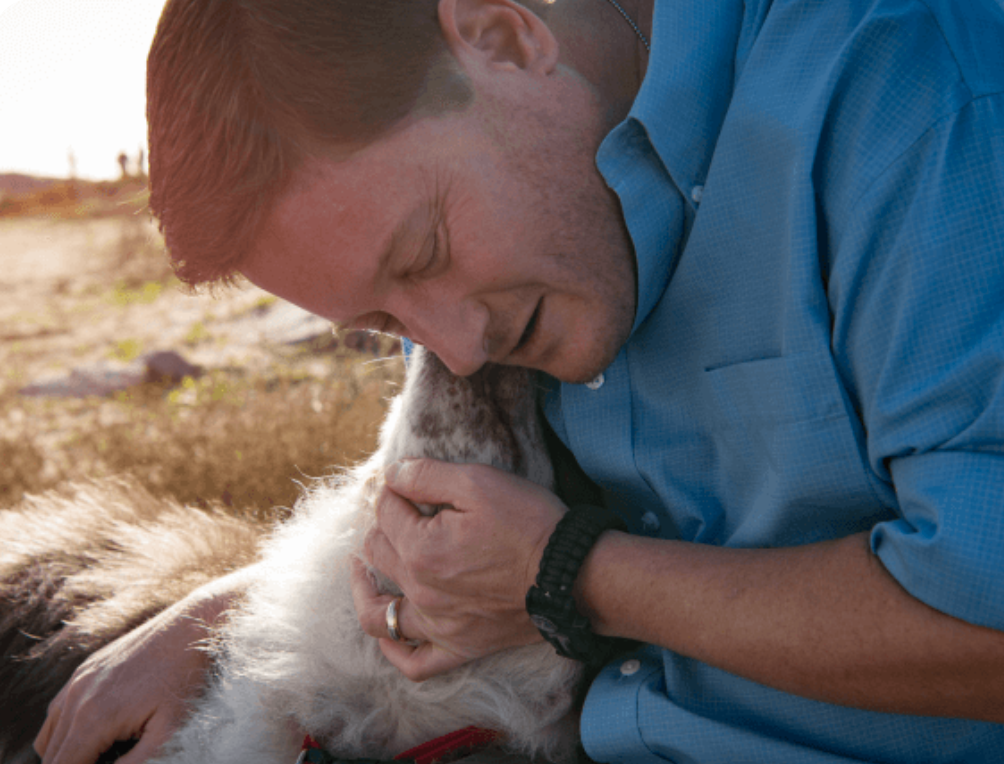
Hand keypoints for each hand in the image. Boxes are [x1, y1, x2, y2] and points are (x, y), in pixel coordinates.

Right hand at [34, 571, 246, 763]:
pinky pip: (58, 711)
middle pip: (52, 758)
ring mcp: (77, 679)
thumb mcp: (169, 732)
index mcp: (93, 718)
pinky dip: (68, 731)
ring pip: (48, 737)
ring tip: (108, 752)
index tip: (113, 763)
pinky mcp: (85, 669)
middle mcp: (76, 697)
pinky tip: (104, 732)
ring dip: (68, 753)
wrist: (195, 626)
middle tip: (118, 755)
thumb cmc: (186, 681)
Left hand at [351, 458, 565, 679]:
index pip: (387, 510)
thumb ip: (427, 476)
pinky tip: (386, 633)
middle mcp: (420, 591)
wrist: (573, 574)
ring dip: (364, 586)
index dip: (395, 488)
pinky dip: (391, 650)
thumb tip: (392, 474)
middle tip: (399, 509)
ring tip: (361, 567)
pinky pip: (413, 662)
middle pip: (379, 551)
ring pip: (378, 613)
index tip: (409, 479)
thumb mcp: (479, 482)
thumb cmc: (529, 523)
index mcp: (420, 549)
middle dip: (383, 524)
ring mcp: (437, 625)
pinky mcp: (460, 646)